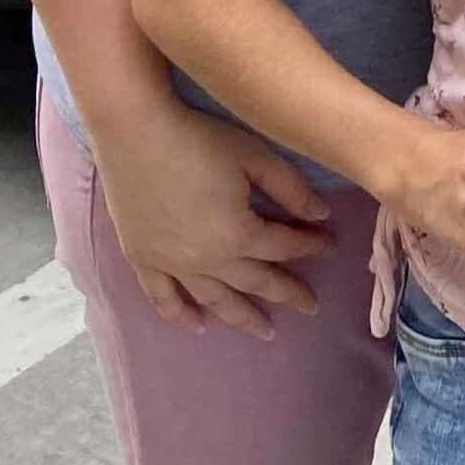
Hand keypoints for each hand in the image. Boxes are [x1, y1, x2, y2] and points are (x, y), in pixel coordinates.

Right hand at [90, 100, 334, 337]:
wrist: (134, 133)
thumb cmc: (198, 138)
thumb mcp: (254, 155)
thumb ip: (290, 188)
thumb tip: (321, 215)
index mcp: (238, 234)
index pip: (283, 246)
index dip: (310, 245)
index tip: (330, 247)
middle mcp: (207, 260)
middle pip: (255, 281)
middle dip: (286, 292)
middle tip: (310, 306)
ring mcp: (172, 265)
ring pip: (214, 300)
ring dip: (241, 317)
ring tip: (265, 331)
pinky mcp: (143, 259)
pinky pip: (164, 299)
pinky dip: (182, 316)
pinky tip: (198, 326)